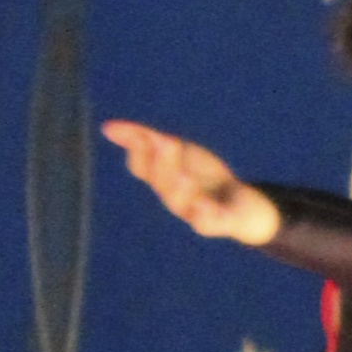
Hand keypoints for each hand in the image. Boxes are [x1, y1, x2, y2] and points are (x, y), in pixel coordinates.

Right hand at [102, 118, 282, 245]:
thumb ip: (145, 139)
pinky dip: (205, 215)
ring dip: (179, 188)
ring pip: (180, 203)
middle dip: (163, 162)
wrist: (244, 204)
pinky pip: (208, 223)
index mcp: (162, 178)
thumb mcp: (178, 151)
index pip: (141, 167)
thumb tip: (106, 128)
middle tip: (168, 141)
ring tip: (183, 175)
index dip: (140, 152)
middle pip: (161, 181)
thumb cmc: (204, 176)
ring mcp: (196, 211)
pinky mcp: (221, 222)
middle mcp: (173, 197)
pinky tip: (205, 205)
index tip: (147, 135)